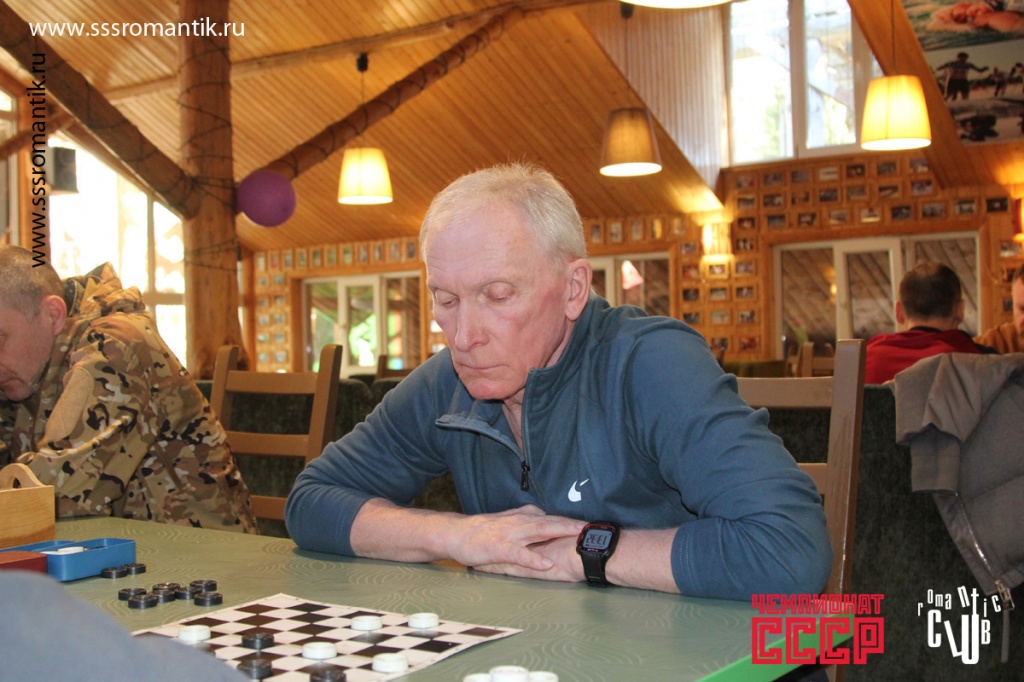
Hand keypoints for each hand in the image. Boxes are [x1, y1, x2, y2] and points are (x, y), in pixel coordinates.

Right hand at [446, 505, 583, 574]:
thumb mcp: (511, 521)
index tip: (593, 526)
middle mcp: (521, 522)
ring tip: (578, 537)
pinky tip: (546, 563)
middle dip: (574, 524)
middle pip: (552, 521)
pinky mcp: (500, 548)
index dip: (574, 522)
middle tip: (594, 528)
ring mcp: (511, 534)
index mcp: (525, 517)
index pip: (554, 518)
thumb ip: (529, 520)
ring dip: (560, 532)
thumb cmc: (485, 531)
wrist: (457, 533)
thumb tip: (548, 518)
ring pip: (540, 531)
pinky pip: (520, 554)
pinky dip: (534, 558)